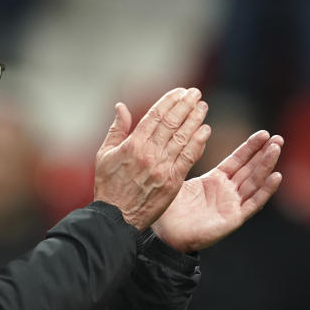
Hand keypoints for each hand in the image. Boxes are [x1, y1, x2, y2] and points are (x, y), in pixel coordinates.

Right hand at [94, 88, 210, 230]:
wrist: (116, 217)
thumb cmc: (108, 186)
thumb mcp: (104, 154)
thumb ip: (116, 129)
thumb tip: (121, 107)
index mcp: (132, 145)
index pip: (155, 116)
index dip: (169, 101)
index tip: (180, 91)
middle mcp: (149, 153)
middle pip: (171, 123)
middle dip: (185, 105)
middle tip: (195, 93)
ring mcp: (162, 167)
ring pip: (182, 137)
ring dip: (195, 119)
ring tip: (203, 107)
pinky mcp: (172, 181)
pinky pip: (188, 158)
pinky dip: (198, 143)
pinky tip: (205, 130)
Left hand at [152, 130, 283, 251]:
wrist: (164, 234)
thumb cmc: (169, 209)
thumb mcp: (179, 178)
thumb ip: (189, 159)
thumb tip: (195, 135)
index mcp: (215, 180)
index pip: (237, 160)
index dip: (250, 147)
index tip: (263, 133)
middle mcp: (227, 191)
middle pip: (250, 169)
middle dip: (264, 153)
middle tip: (277, 137)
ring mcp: (232, 204)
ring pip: (255, 182)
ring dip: (267, 166)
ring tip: (276, 149)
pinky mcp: (233, 218)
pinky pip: (253, 203)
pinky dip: (265, 191)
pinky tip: (276, 176)